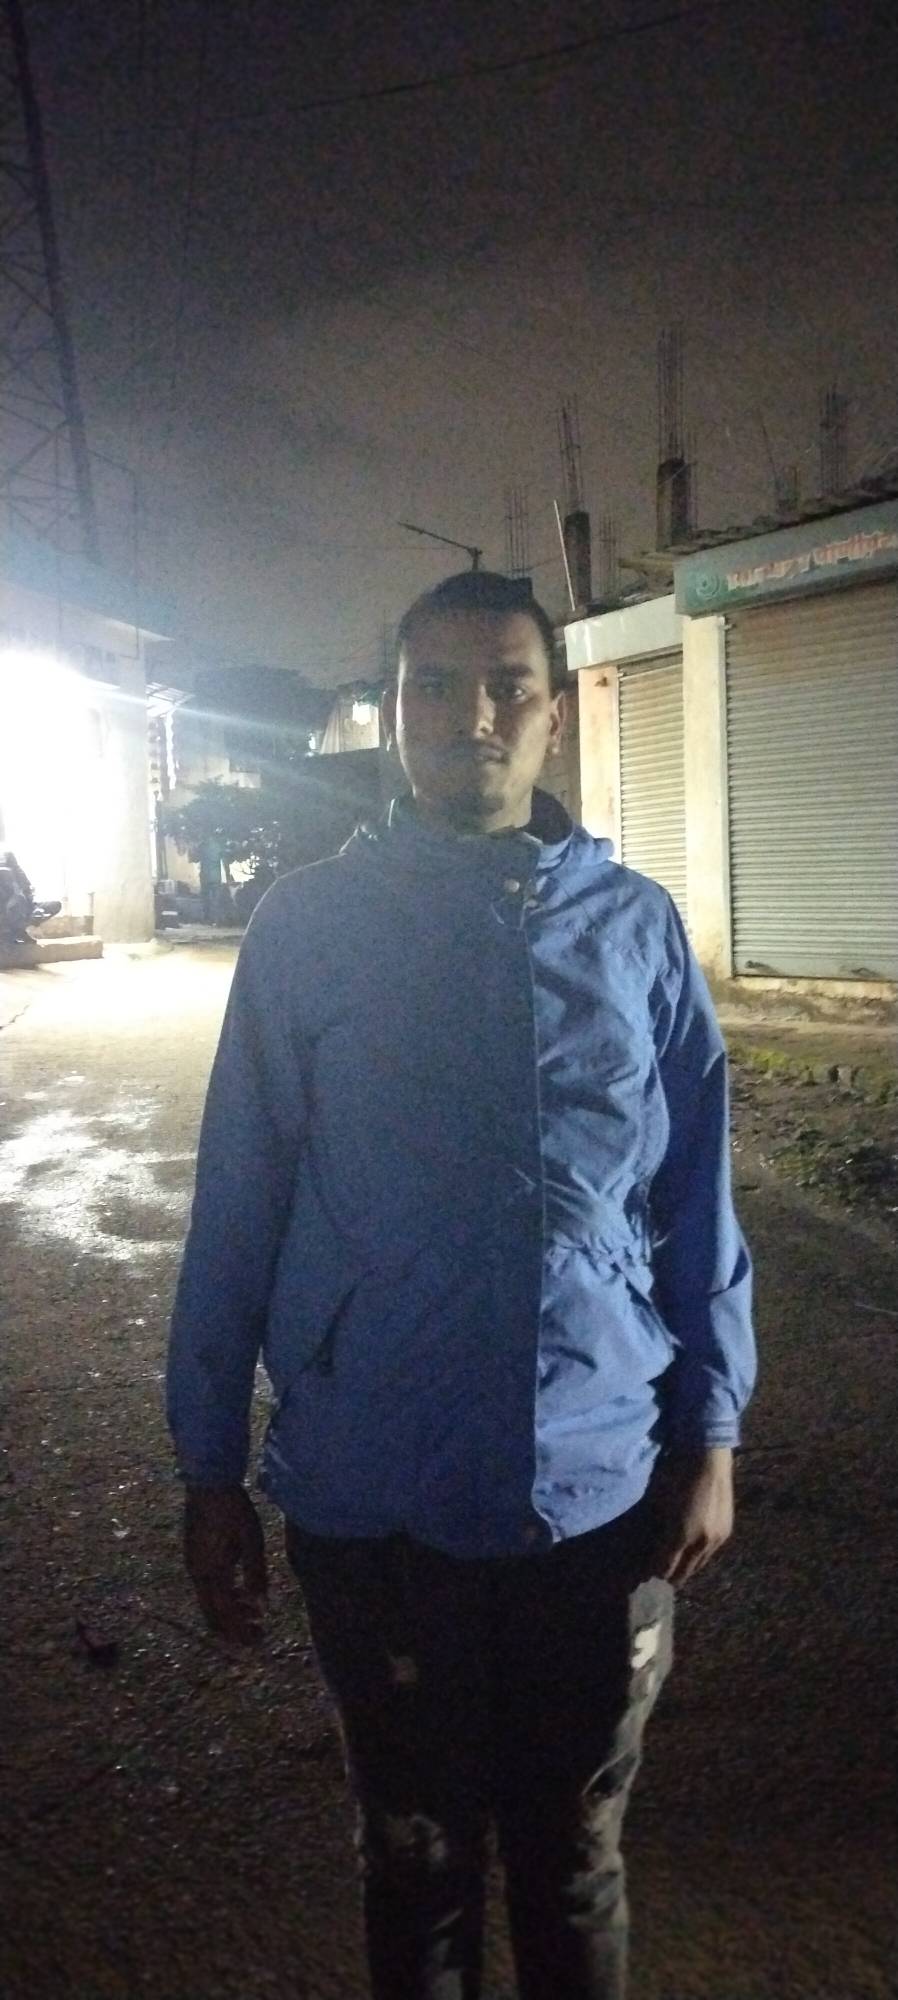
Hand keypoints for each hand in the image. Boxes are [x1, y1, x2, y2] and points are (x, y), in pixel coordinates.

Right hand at [184, 1485, 267, 1644]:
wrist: (208, 1484)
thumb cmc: (233, 1509)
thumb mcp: (251, 1539)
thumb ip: (255, 1573)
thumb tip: (261, 1605)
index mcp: (211, 1573)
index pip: (225, 1614)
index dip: (241, 1631)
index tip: (259, 1640)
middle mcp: (198, 1575)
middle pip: (213, 1616)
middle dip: (235, 1630)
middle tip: (258, 1635)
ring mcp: (194, 1566)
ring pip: (210, 1604)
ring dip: (231, 1614)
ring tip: (257, 1616)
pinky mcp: (195, 1558)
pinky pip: (208, 1589)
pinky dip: (225, 1598)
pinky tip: (243, 1594)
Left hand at [647, 1445, 734, 1585]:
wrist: (709, 1459)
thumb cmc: (677, 1474)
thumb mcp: (658, 1500)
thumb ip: (655, 1525)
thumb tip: (650, 1542)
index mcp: (680, 1534)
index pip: (665, 1565)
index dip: (655, 1571)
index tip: (646, 1575)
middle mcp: (700, 1542)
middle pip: (685, 1571)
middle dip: (672, 1576)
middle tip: (662, 1579)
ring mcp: (716, 1538)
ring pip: (700, 1564)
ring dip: (688, 1569)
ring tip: (678, 1571)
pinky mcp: (726, 1532)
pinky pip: (710, 1553)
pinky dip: (700, 1557)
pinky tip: (693, 1555)